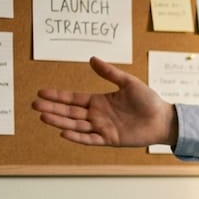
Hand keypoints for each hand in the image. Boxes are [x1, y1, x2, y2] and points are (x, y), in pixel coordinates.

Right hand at [32, 56, 176, 146]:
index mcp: (99, 101)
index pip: (73, 99)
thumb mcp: (128, 82)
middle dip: (53, 108)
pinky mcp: (110, 139)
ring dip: (60, 121)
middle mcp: (97, 115)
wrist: (164, 119)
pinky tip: (64, 132)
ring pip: (76, 125)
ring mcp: (102, 128)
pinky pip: (90, 139)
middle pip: (70, 112)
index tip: (41, 92)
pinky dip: (78, 137)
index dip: (58, 96)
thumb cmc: (149, 100)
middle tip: (34, 104)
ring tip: (43, 116)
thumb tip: (92, 59)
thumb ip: (110, 73)